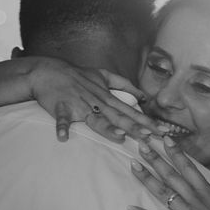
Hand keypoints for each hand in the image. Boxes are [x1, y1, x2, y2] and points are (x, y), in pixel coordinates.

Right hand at [26, 57, 165, 141]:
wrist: (48, 71)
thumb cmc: (77, 75)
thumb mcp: (103, 76)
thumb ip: (124, 86)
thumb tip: (143, 97)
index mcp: (107, 96)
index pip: (130, 111)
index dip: (146, 121)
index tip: (161, 131)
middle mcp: (96, 101)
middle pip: (118, 117)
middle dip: (135, 127)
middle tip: (150, 137)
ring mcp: (79, 104)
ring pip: (95, 117)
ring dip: (107, 127)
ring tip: (120, 137)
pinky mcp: (61, 107)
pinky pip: (61, 119)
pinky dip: (62, 127)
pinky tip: (63, 137)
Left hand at [127, 137, 209, 209]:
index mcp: (209, 192)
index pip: (190, 167)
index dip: (176, 152)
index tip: (164, 139)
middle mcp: (196, 199)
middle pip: (172, 174)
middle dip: (155, 158)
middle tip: (140, 145)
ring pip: (163, 192)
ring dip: (147, 178)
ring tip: (133, 165)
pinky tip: (131, 209)